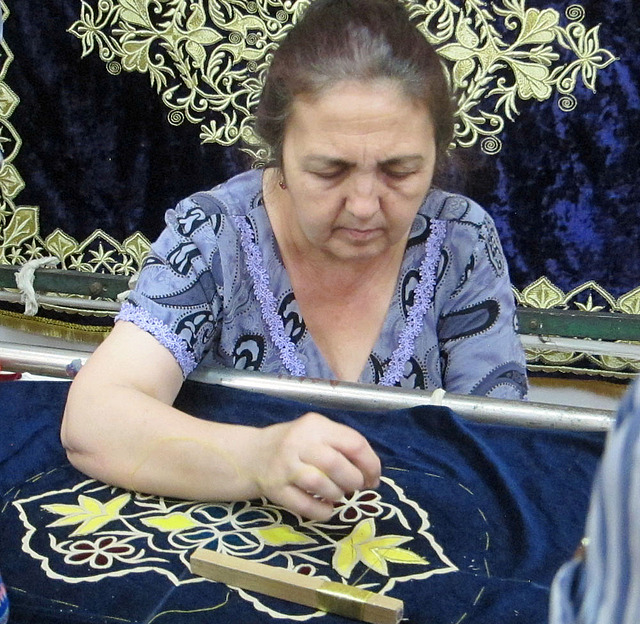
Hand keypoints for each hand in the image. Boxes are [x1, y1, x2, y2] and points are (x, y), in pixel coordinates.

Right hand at [253, 412, 380, 520]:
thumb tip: (372, 473)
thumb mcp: (317, 433)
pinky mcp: (275, 489)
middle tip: (356, 487)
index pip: (353, 443)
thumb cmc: (295, 444)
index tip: (373, 477)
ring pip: (320, 485)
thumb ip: (343, 445)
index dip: (371, 464)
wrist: (253, 455)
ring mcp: (284, 467)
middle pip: (336, 464)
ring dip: (338, 494)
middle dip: (354, 481)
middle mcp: (298, 443)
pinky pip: (305, 506)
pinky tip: (326, 508)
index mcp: (315, 425)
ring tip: (338, 493)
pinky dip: (322, 511)